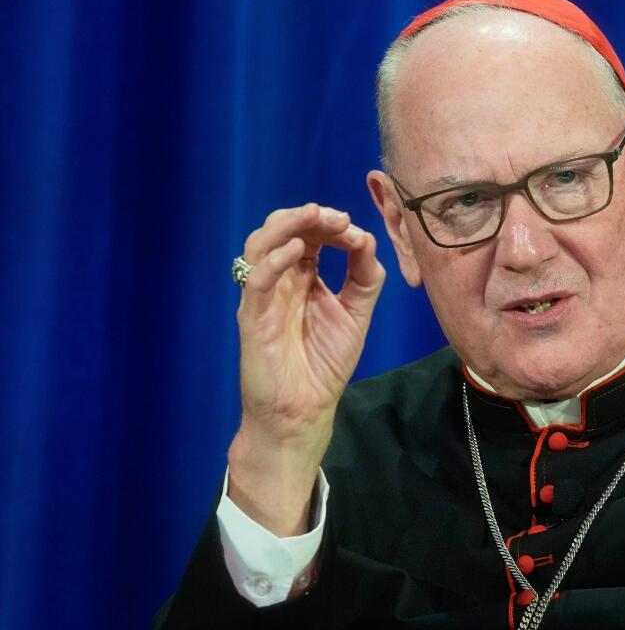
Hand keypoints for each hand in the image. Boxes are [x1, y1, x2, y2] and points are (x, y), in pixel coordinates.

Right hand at [228, 203, 385, 534]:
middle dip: (310, 217)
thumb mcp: (356, 315)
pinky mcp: (252, 317)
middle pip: (283, 230)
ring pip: (261, 245)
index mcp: (304, 278)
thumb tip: (367, 238)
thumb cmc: (324, 365)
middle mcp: (281, 281)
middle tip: (338, 218)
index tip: (356, 232)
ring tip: (316, 217)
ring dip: (288, 225)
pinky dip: (274, 260)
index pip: (311, 235)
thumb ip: (364, 278)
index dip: (331, 225)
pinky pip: (255, 280)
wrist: (303, 413)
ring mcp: (264, 296)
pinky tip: (298, 252)